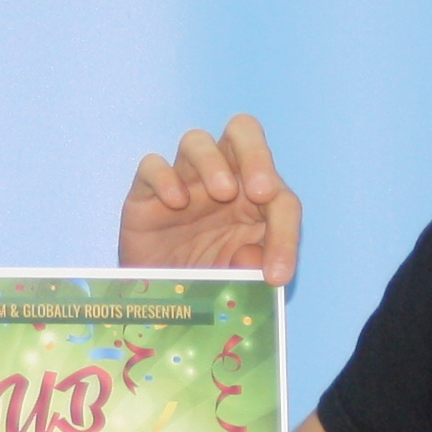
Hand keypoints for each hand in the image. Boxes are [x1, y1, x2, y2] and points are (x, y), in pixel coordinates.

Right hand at [121, 113, 298, 285]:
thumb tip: (253, 255)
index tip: (276, 275)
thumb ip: (251, 269)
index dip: (286, 236)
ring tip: (221, 193)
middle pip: (243, 132)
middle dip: (257, 155)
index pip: (282, 200)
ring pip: (196, 141)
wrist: (161, 298)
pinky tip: (175, 203)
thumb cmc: (207, 280)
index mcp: (256, 200)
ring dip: (212, 162)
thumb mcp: (237, 281)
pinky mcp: (146, 193)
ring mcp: (183, 181)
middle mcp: (223, 178)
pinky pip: (152, 166)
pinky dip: (164, 178)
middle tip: (260, 192)